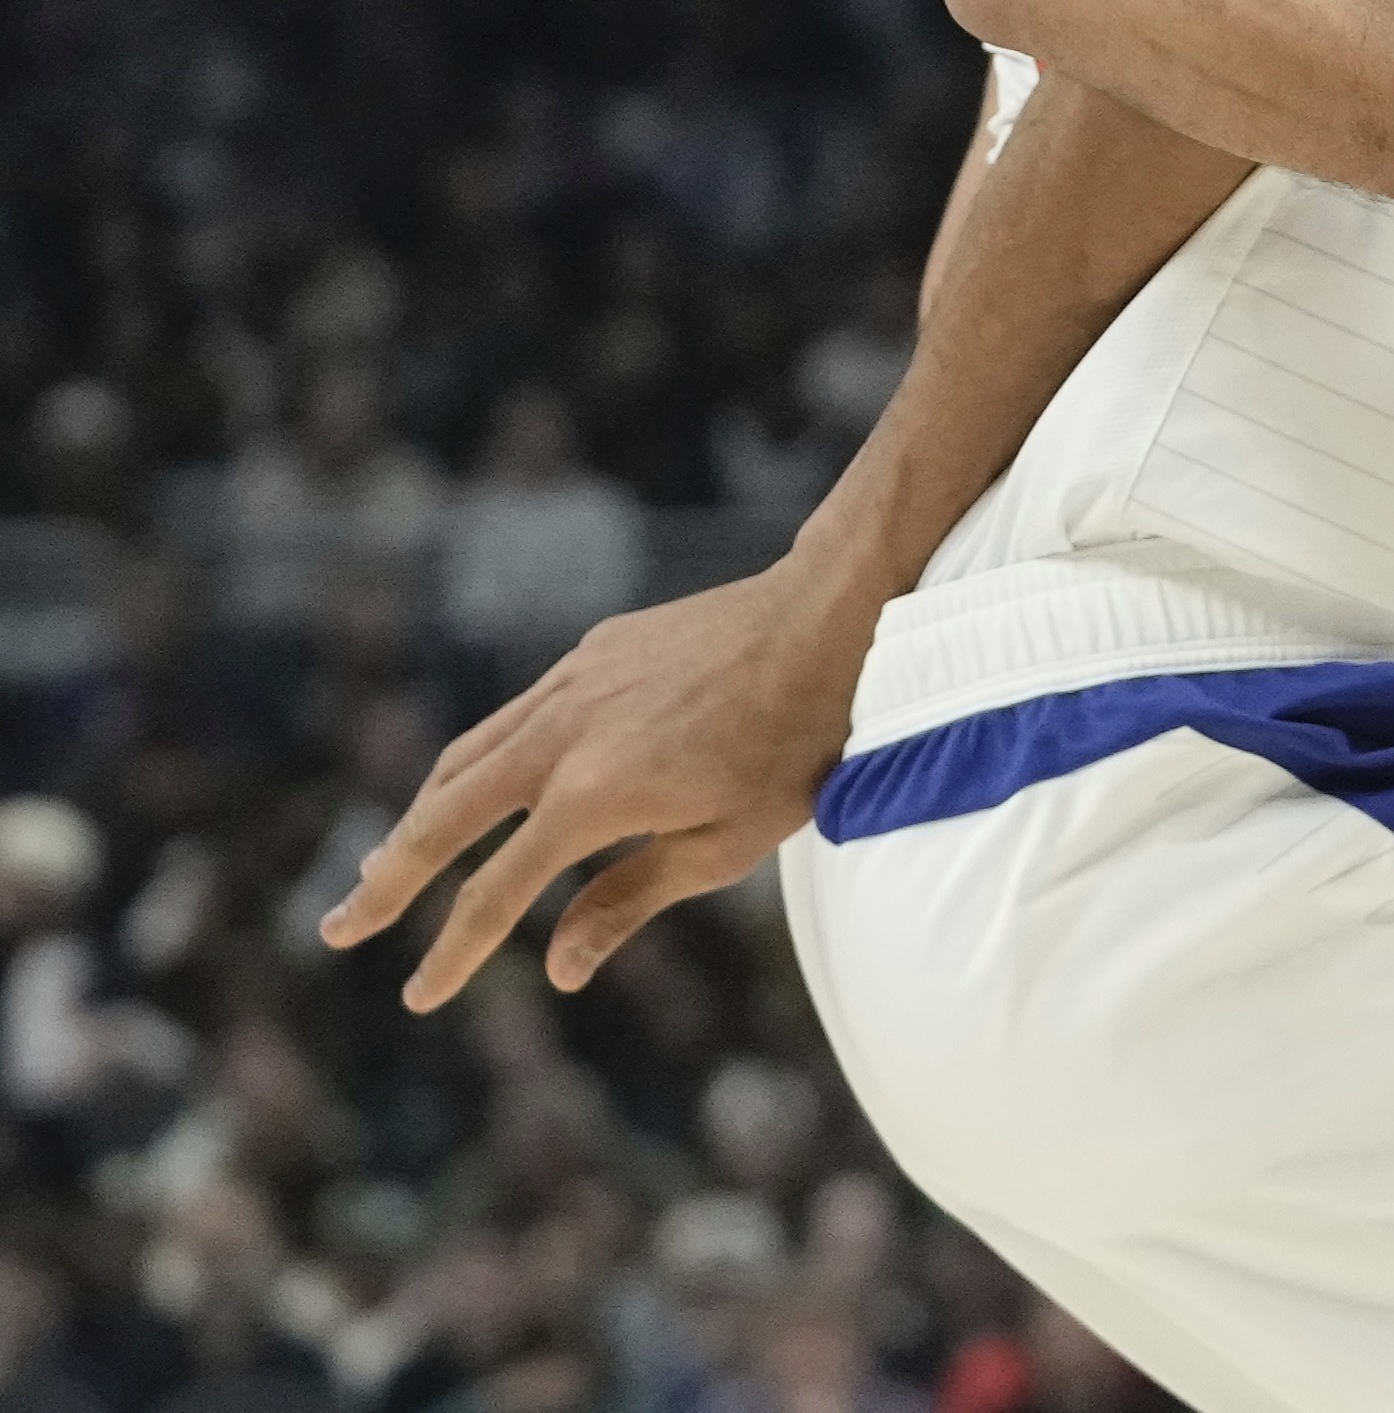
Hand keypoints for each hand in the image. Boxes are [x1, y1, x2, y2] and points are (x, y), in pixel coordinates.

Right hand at [316, 560, 880, 1010]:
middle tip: (340, 929)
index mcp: (590, 796)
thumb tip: (556, 967)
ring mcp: (572, 685)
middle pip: (442, 816)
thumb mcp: (726, 844)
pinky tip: (480, 783)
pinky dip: (479, 759)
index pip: (496, 892)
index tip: (420, 996)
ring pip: (467, 757)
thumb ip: (628, 900)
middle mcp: (561, 736)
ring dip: (419, 813)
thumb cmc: (796, 746)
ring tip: (388, 862)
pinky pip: (517, 715)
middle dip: (387, 880)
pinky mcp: (593, 653)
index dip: (453, 951)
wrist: (830, 620)